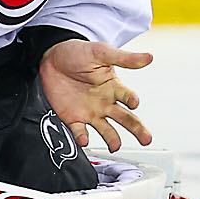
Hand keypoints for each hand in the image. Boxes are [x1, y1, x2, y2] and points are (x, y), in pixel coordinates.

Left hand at [37, 40, 153, 152]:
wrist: (51, 58)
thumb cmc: (77, 53)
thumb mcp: (100, 52)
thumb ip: (123, 58)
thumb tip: (149, 57)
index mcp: (113, 87)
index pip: (127, 96)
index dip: (131, 99)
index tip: (134, 102)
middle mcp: (105, 102)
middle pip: (125, 118)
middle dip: (136, 129)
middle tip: (146, 139)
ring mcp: (90, 112)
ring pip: (107, 130)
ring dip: (112, 139)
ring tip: (115, 146)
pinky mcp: (73, 118)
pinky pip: (80, 131)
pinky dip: (82, 137)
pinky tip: (84, 140)